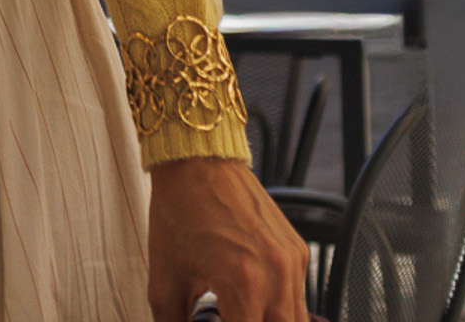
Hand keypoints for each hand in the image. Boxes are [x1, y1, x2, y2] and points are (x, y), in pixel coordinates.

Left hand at [146, 159, 308, 320]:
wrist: (197, 160)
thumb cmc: (180, 210)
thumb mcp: (165, 280)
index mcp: (244, 284)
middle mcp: (276, 274)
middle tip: (229, 316)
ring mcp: (291, 262)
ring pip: (296, 321)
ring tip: (240, 311)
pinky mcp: (298, 251)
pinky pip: (299, 296)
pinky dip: (279, 306)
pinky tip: (252, 295)